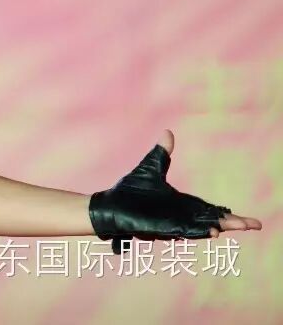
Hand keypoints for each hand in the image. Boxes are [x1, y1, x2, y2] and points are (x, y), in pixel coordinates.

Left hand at [89, 129, 263, 253]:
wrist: (109, 204)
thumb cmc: (129, 190)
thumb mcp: (150, 168)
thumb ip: (162, 153)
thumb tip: (168, 133)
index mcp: (182, 204)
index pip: (210, 211)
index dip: (228, 215)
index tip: (250, 221)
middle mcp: (181, 215)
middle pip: (211, 220)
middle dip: (232, 223)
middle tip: (253, 225)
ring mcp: (172, 222)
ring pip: (201, 227)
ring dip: (217, 226)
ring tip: (236, 226)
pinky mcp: (162, 227)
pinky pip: (183, 230)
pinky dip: (198, 230)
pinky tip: (212, 231)